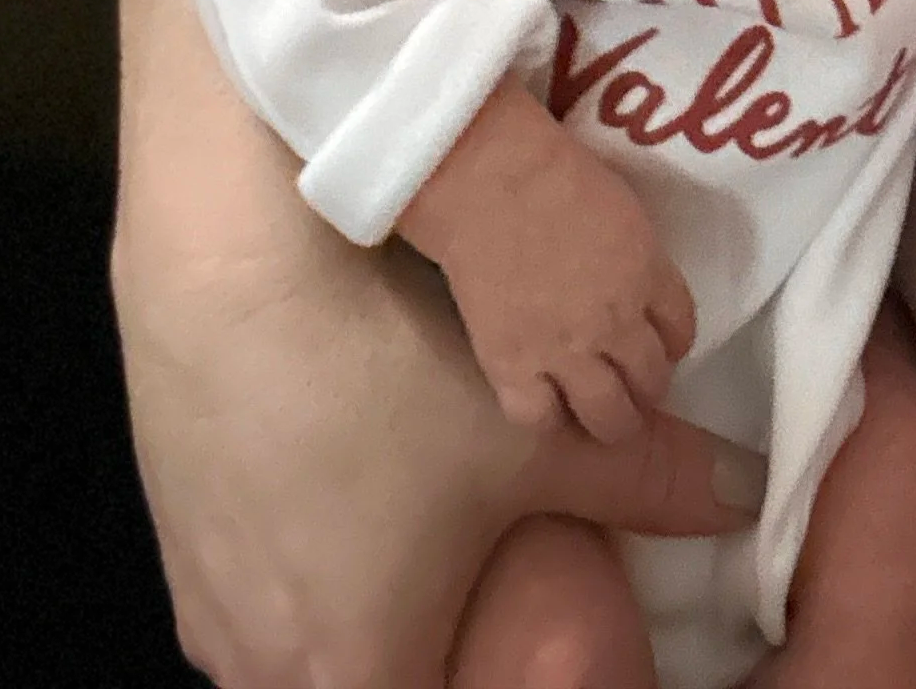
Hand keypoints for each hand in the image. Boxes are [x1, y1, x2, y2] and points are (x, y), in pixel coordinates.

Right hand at [115, 106, 758, 688]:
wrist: (225, 268)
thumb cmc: (383, 377)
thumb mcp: (532, 432)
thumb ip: (650, 477)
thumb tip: (744, 493)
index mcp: (354, 676)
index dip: (489, 676)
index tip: (512, 626)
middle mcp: (260, 669)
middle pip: (368, 679)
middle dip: (430, 637)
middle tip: (475, 569)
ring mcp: (204, 605)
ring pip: (299, 639)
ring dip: (359, 594)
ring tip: (408, 512)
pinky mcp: (172, 533)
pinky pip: (251, 580)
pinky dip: (303, 544)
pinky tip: (339, 462)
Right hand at [399, 77, 698, 442]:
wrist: (491, 181)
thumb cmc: (554, 170)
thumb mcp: (622, 208)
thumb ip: (636, 255)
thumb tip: (635, 278)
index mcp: (648, 274)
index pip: (682, 328)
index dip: (672, 342)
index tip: (660, 344)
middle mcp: (617, 323)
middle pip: (652, 381)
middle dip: (647, 389)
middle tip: (633, 388)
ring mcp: (566, 352)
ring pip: (608, 418)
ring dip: (612, 421)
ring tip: (601, 417)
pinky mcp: (512, 368)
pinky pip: (540, 420)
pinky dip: (547, 420)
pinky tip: (545, 409)